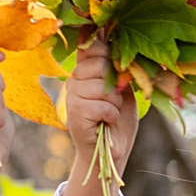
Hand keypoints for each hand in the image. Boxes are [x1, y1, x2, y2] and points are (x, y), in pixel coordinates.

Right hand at [59, 40, 135, 195]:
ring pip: (101, 86)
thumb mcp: (123, 89)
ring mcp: (72, 96)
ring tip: (110, 113)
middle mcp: (74, 80)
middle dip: (114, 83)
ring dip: (114, 102)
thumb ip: (117, 69)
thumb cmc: (118, 119)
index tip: (112, 60)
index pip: (90, 46)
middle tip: (113, 101)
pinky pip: (101, 105)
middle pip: (98, 63)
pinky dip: (111, 115)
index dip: (103, 49)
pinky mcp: (75, 113)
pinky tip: (107, 122)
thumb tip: (115, 43)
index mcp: (85, 71)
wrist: (112, 152)